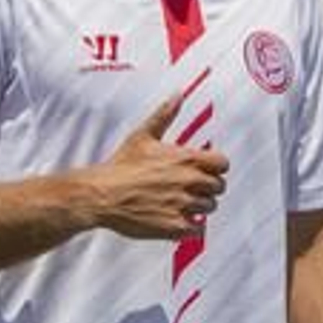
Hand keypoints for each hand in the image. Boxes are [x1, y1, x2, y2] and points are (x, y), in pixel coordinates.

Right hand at [83, 94, 229, 239]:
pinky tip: (176, 219)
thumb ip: (165, 115)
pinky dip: (190, 226)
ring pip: (209, 207)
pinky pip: (197, 228)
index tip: (204, 171)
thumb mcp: (143, 135)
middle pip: (219, 187)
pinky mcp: (174, 226)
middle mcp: (189, 182)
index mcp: (186, 159)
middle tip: (189, 188)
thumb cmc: (120, 165)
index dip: (215, 168)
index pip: (223, 164)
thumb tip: (178, 94)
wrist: (100, 195)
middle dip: (207, 188)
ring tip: (179, 203)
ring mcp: (183, 204)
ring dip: (198, 206)